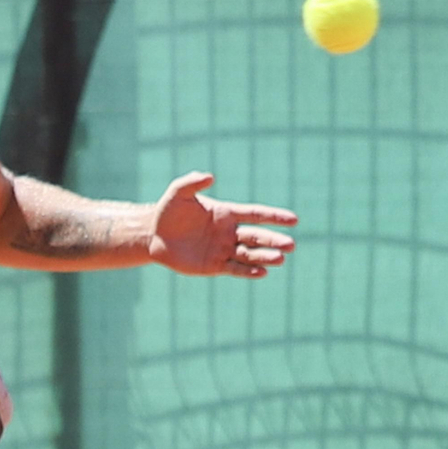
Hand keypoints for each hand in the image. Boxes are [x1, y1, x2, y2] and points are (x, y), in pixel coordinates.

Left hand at [147, 171, 297, 277]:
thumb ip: (193, 182)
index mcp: (226, 213)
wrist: (154, 235)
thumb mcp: (178, 192)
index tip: (293, 219)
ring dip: (265, 257)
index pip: (255, 214)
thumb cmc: (168, 210)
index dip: (274, 216)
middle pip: (256, 236)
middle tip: (291, 245)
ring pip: (249, 254)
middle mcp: (229, 232)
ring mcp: (223, 250)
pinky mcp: (214, 266)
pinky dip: (248, 271)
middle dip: (273, 240)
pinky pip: (235, 269)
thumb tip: (210, 176)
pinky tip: (262, 272)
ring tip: (280, 259)